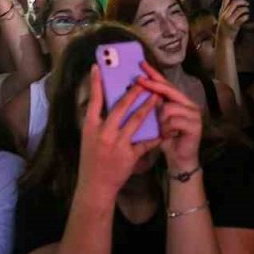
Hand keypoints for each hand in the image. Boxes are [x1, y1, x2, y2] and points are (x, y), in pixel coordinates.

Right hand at [74, 65, 162, 201]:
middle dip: (133, 93)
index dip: (95, 83)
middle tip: (142, 80)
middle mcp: (104, 133)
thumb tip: (102, 103)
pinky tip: (165, 127)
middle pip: (120, 107)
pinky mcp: (129, 155)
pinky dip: (156, 135)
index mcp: (90, 127)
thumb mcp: (88, 139)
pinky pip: (146, 142)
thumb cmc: (91, 160)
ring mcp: (117, 144)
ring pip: (136, 121)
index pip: (93, 101)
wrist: (95, 186)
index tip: (98, 67)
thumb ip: (96, 122)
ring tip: (157, 96)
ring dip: (148, 107)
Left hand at [136, 63, 202, 172]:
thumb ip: (152, 106)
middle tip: (139, 80)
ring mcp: (194, 114)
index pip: (166, 84)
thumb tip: (135, 90)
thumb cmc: (166, 140)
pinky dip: (166, 129)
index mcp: (180, 101)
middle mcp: (189, 104)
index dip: (154, 74)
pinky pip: (173, 121)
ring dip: (160, 119)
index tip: (141, 65)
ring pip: (169, 107)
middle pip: (169, 90)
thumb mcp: (156, 120)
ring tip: (161, 129)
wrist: (179, 160)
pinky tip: (166, 135)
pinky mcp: (195, 125)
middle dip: (153, 85)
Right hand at [216, 0, 250, 42]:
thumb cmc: (226, 27)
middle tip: (247, 2)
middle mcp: (224, 15)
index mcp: (222, 11)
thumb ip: (229, 10)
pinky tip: (247, 17)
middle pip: (234, 3)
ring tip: (247, 10)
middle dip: (242, 2)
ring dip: (245, 9)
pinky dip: (246, 16)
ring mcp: (228, 21)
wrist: (223, 40)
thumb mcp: (225, 18)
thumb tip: (238, 2)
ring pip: (239, 10)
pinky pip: (243, 18)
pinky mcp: (234, 26)